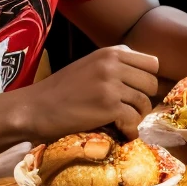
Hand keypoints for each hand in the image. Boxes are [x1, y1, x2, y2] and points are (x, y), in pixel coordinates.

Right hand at [21, 46, 158, 141]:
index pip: (152, 63)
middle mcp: (113, 64)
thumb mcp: (90, 65)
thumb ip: (115, 64)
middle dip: (144, 100)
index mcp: (110, 52)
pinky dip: (130, 130)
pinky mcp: (108, 106)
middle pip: (151, 83)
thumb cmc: (60, 90)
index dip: (147, 80)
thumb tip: (144, 74)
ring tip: (124, 123)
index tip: (137, 93)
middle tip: (130, 111)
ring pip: (145, 103)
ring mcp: (111, 84)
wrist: (34, 107)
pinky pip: (133, 120)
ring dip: (137, 117)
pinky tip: (122, 133)